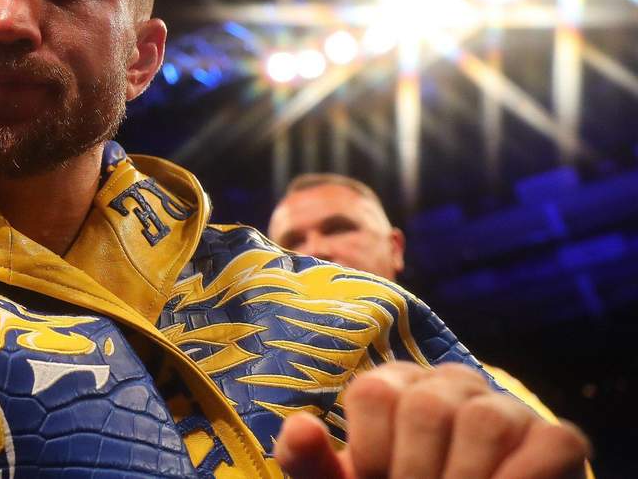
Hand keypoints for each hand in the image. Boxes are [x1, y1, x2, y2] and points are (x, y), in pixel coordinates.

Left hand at [273, 362, 589, 478]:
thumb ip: (311, 462)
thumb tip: (298, 428)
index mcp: (393, 388)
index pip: (373, 393)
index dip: (371, 450)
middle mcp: (447, 384)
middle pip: (426, 407)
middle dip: (415, 472)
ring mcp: (504, 407)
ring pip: (484, 420)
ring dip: (465, 478)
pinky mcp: (555, 439)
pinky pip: (549, 442)